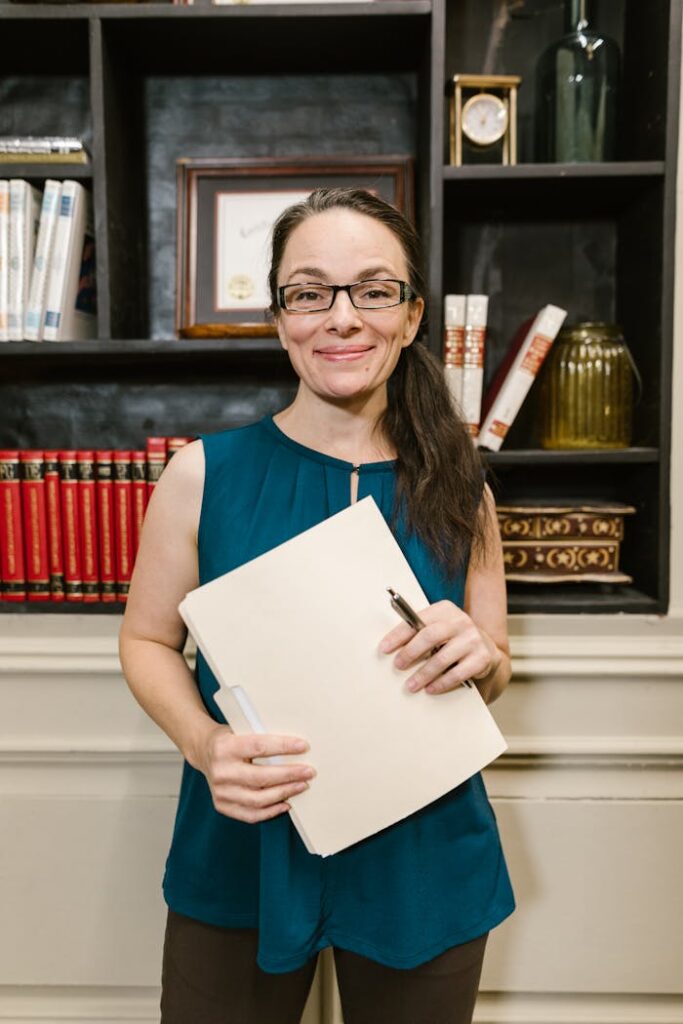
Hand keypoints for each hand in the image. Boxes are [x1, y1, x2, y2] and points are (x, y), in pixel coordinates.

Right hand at [197, 726, 315, 823]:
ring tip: (301, 786)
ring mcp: (220, 791)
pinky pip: (250, 814)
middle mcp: (221, 771)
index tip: (303, 746)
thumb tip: (296, 746)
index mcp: (225, 747)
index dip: (283, 747)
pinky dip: (271, 811)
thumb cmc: (230, 739)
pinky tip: (286, 803)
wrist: (204, 751)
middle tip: (308, 771)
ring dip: (284, 793)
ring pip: (258, 799)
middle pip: (261, 777)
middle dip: (289, 775)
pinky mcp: (222, 805)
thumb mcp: (240, 730)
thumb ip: (261, 738)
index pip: (259, 747)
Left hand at [379, 600, 499, 695]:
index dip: (398, 635)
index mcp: (445, 609)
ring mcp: (473, 639)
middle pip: (430, 636)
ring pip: (442, 658)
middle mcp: (461, 621)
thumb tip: (390, 645)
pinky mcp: (482, 658)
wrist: (486, 649)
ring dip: (423, 674)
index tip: (384, 648)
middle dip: (410, 652)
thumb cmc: (452, 638)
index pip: (417, 620)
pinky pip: (457, 673)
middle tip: (398, 665)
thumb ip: (419, 630)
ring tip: (411, 685)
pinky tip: (431, 688)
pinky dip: (441, 683)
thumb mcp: (438, 628)